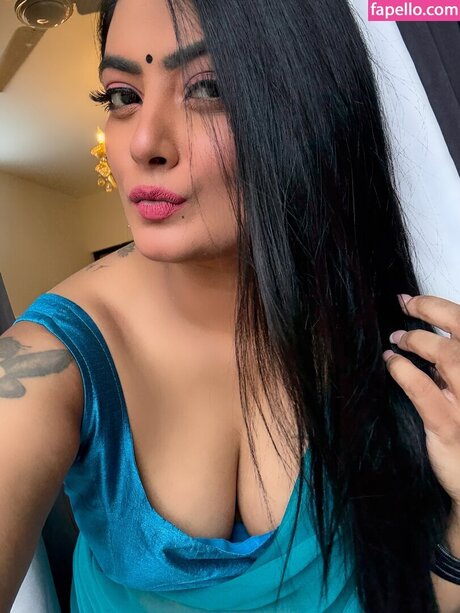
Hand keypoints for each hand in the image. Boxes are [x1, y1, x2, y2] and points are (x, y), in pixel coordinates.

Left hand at [383, 294, 459, 508]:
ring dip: (415, 341)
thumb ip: (455, 366)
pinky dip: (402, 370)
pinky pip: (421, 388)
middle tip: (404, 305)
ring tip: (396, 340)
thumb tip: (428, 337)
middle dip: (428, 310)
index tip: (412, 300)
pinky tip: (390, 362)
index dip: (437, 306)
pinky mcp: (449, 424)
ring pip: (445, 354)